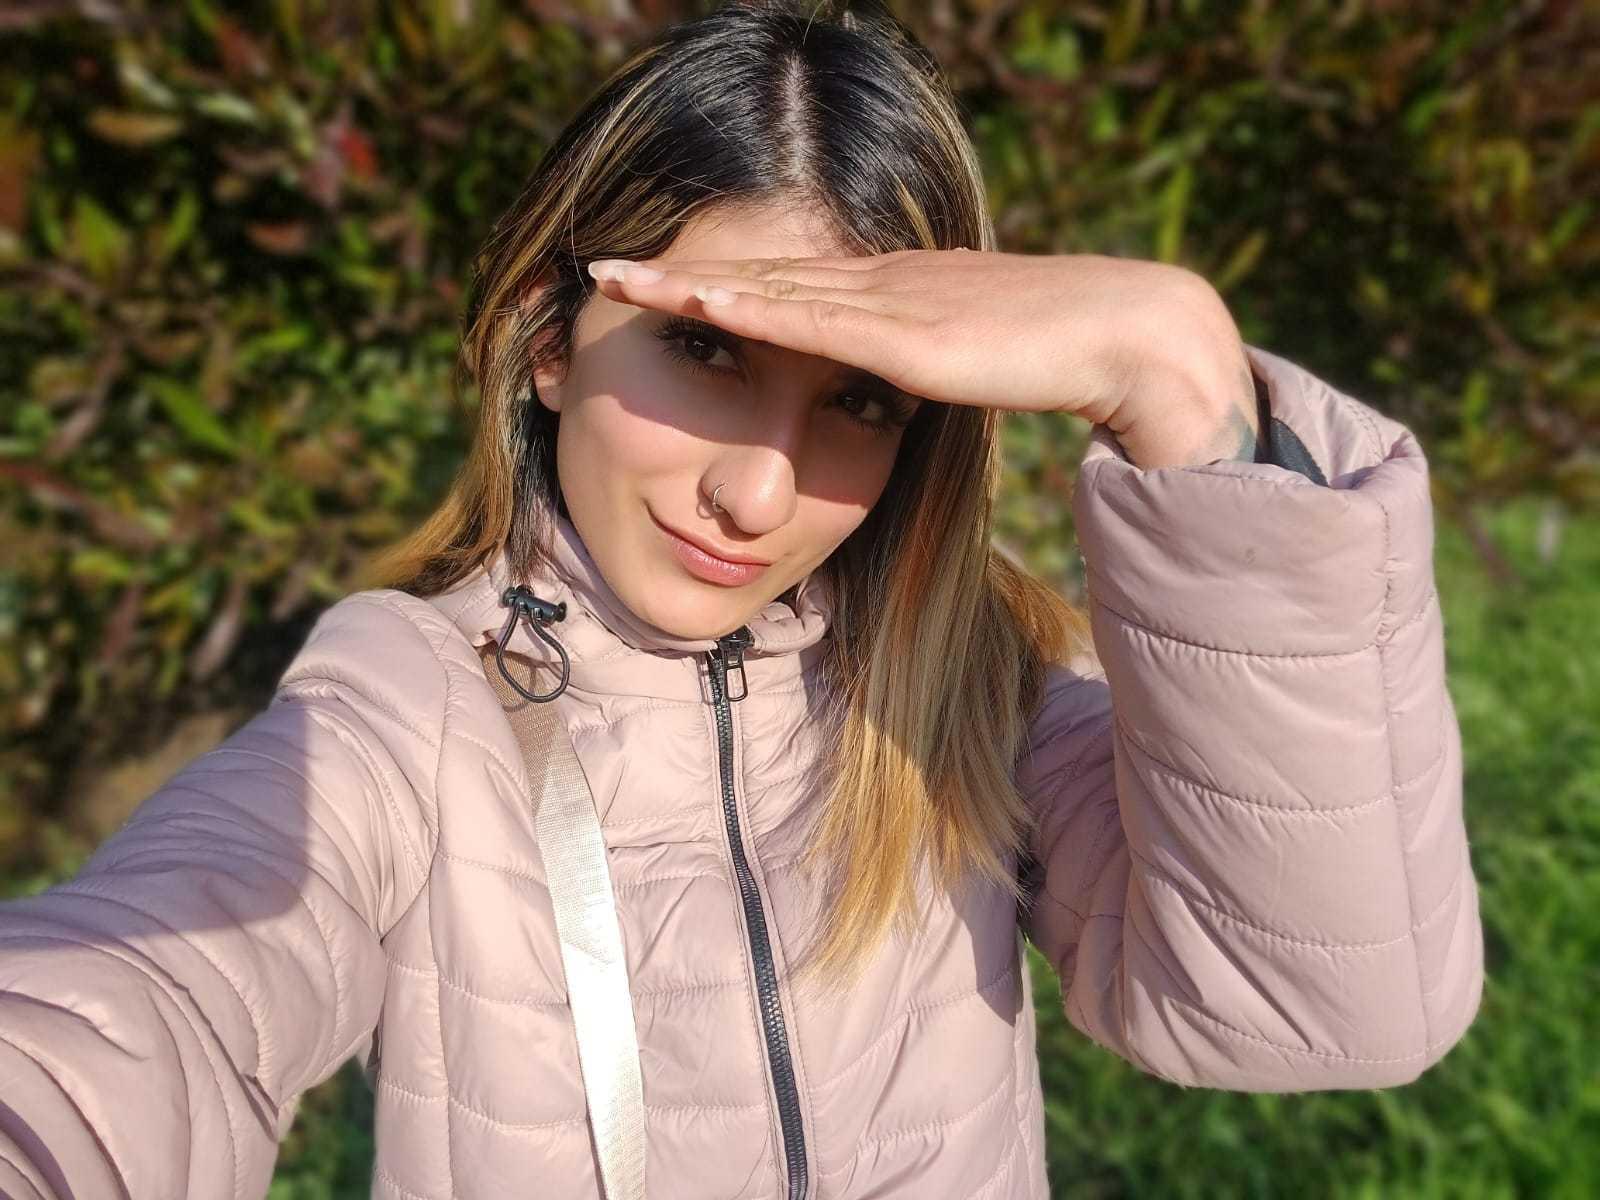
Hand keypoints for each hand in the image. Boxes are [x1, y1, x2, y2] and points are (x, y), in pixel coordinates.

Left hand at [585, 248, 1260, 467]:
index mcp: (886, 293)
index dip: (716, 282)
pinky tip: (698, 302)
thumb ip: (923, 367)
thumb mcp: (967, 357)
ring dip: (687, 285)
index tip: (657, 286)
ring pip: (765, 288)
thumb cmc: (1053, 351)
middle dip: (676, 275)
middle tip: (604, 268)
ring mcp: (884, 302)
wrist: (1118, 328)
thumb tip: (895, 388)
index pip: (784, 283)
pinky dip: (748, 309)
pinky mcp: (901, 332)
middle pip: (756, 274)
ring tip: (618, 278)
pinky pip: (810, 320)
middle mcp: (873, 285)